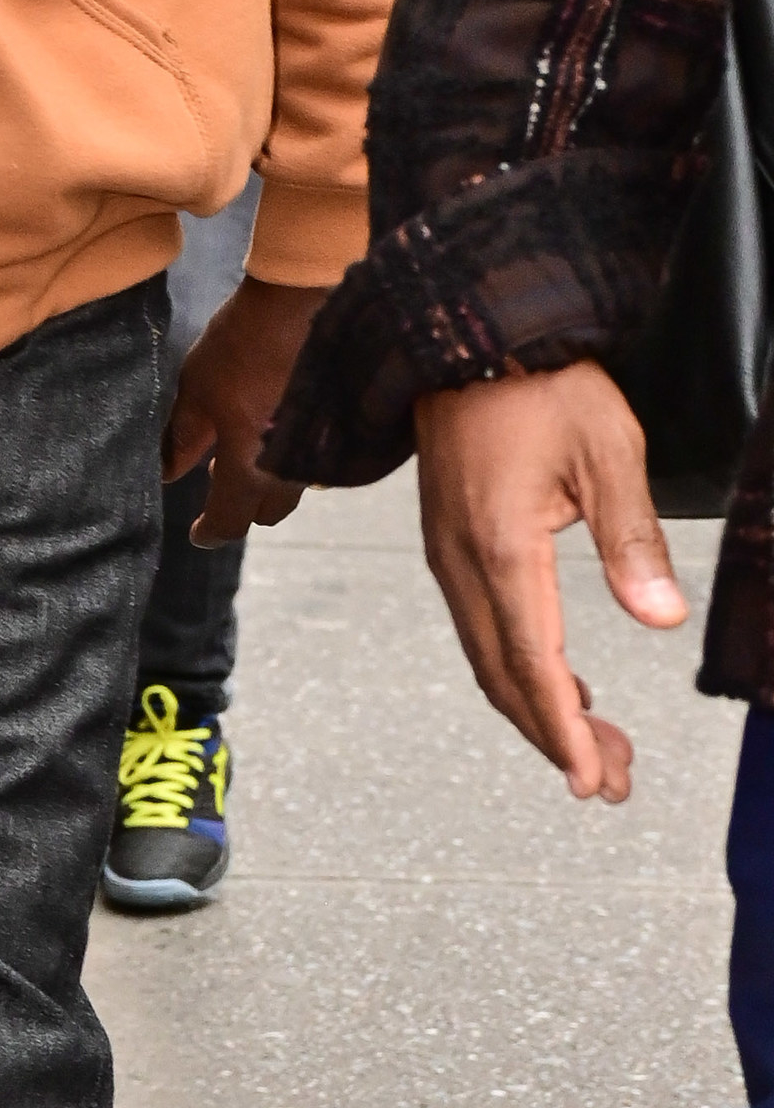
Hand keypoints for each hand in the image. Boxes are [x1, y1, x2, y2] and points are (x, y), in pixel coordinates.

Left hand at [164, 273, 330, 543]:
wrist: (303, 304)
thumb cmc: (240, 346)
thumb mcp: (196, 390)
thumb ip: (183, 438)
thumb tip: (168, 473)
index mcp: (252, 468)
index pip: (231, 521)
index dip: (211, 531)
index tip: (197, 534)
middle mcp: (293, 473)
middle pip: (266, 511)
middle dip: (240, 505)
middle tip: (216, 476)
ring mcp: (322, 454)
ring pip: (291, 487)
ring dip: (266, 481)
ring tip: (240, 448)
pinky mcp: (342, 433)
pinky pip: (312, 463)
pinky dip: (289, 459)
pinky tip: (273, 430)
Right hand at [416, 360, 686, 801]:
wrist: (467, 326)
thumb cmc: (540, 381)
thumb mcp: (609, 451)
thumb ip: (634, 539)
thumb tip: (662, 619)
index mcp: (499, 545)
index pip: (531, 663)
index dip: (562, 730)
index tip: (592, 779)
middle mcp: (459, 557)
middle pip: (502, 674)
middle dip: (554, 737)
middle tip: (610, 782)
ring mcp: (445, 547)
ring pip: (485, 653)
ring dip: (536, 706)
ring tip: (594, 745)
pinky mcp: (446, 535)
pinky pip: (477, 622)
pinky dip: (516, 665)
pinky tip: (558, 677)